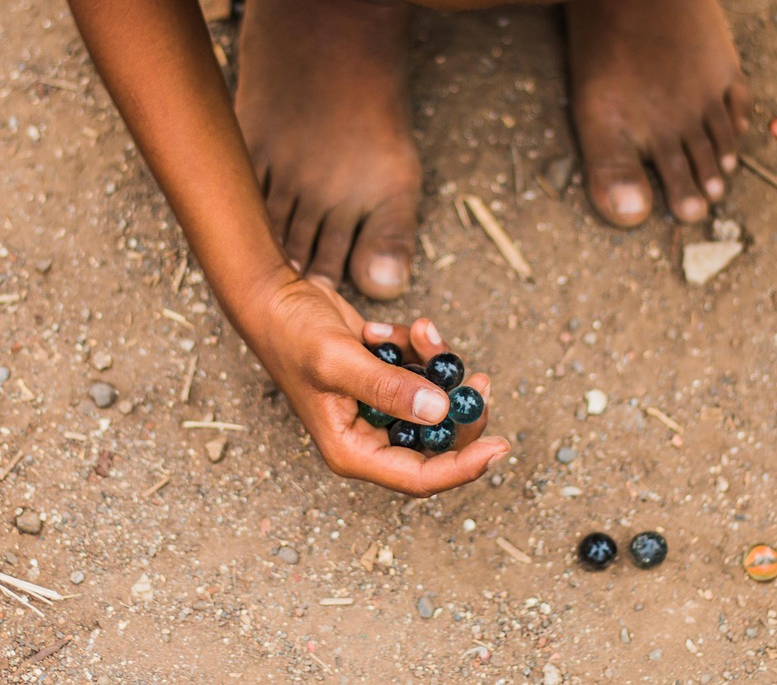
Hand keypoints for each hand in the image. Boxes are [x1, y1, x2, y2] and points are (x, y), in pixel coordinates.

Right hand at [254, 276, 508, 495]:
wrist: (276, 300)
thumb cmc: (293, 335)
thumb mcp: (338, 361)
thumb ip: (387, 387)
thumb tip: (439, 411)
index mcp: (353, 450)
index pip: (419, 476)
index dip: (463, 467)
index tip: (500, 445)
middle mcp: (371, 436)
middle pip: (437, 441)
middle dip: (460, 407)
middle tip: (478, 378)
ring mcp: (381, 408)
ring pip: (436, 401)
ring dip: (439, 364)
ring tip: (422, 330)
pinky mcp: (388, 379)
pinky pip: (424, 372)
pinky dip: (420, 348)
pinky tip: (394, 328)